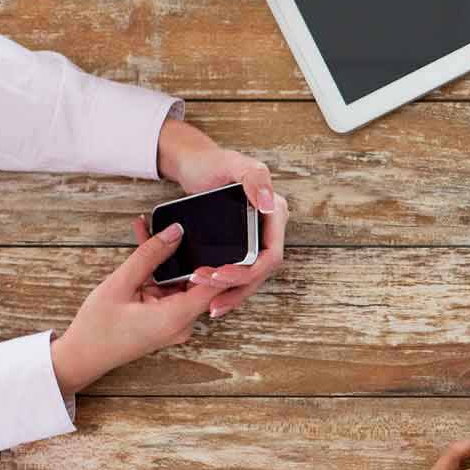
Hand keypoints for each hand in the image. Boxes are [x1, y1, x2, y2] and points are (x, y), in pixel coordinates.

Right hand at [50, 222, 220, 394]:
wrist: (82, 357)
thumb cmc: (97, 327)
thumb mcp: (121, 284)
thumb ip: (150, 256)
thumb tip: (176, 231)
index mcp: (178, 316)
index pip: (217, 285)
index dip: (221, 259)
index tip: (217, 236)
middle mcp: (184, 322)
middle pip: (199, 281)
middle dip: (187, 251)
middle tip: (178, 225)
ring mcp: (176, 322)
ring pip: (181, 282)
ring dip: (169, 260)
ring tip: (154, 230)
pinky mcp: (167, 319)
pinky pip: (170, 290)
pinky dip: (159, 273)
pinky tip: (147, 249)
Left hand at [154, 118, 287, 318]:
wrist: (194, 164)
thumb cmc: (212, 162)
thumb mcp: (233, 164)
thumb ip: (254, 179)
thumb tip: (269, 205)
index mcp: (274, 213)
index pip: (272, 255)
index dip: (249, 272)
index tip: (220, 275)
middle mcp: (269, 228)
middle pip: (261, 271)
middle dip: (237, 288)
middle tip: (209, 297)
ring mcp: (255, 238)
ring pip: (250, 276)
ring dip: (232, 293)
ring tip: (210, 307)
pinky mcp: (240, 245)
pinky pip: (238, 271)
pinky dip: (225, 287)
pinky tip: (210, 297)